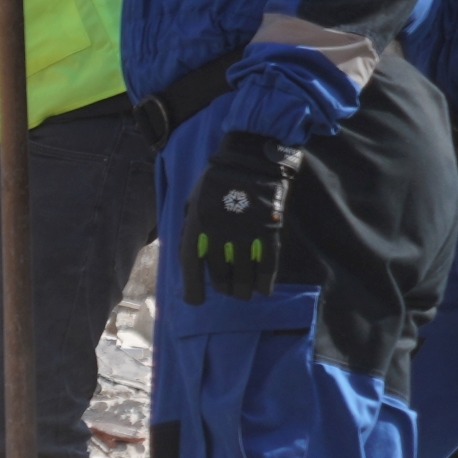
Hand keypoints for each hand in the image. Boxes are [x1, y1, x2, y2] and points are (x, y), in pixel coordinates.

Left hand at [184, 131, 303, 301]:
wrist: (250, 158)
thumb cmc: (217, 180)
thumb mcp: (192, 201)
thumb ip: (189, 227)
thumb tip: (189, 256)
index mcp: (196, 224)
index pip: (191, 264)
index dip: (192, 287)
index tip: (196, 300)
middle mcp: (218, 233)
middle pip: (220, 275)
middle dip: (224, 287)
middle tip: (227, 290)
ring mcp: (244, 233)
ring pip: (243, 276)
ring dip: (243, 289)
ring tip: (243, 292)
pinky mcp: (267, 232)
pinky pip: (267, 266)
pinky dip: (265, 282)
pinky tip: (263, 290)